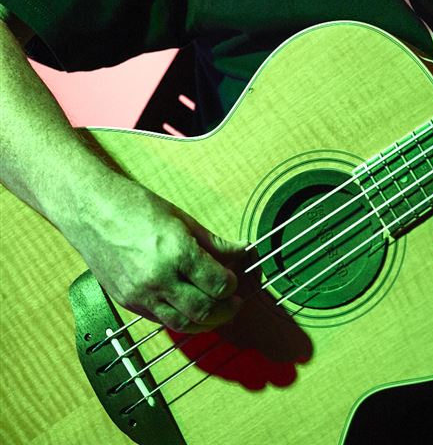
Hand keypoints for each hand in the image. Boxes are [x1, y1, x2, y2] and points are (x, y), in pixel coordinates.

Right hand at [61, 174, 256, 333]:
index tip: (236, 280)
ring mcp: (141, 294)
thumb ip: (213, 242)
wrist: (92, 212)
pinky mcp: (127, 302)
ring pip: (183, 324)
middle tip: (235, 301)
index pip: (217, 284)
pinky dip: (181, 319)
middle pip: (204, 310)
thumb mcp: (182, 219)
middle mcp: (159, 278)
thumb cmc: (136, 207)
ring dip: (206, 322)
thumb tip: (241, 251)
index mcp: (176, 252)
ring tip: (217, 310)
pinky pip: (161, 320)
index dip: (232, 285)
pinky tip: (190, 308)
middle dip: (226, 309)